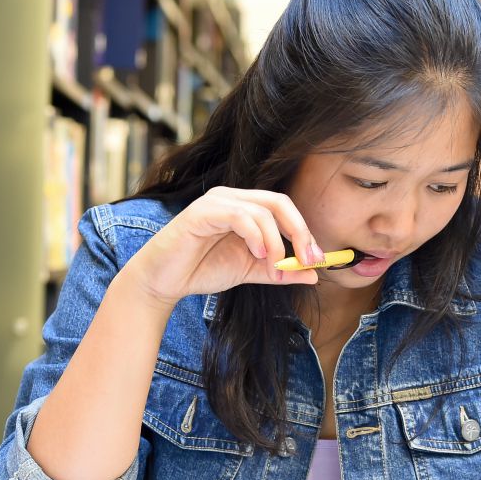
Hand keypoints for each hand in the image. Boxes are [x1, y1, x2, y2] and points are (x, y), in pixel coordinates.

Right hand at [123, 187, 323, 305]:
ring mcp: (216, 201)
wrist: (163, 281)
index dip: (304, 232)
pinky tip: (256, 254)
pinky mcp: (201, 212)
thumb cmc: (202, 270)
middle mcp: (232, 198)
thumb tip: (313, 275)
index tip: (317, 260)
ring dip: (276, 242)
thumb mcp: (250, 272)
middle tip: (309, 260)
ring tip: (274, 267)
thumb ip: (279, 272)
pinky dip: (254, 234)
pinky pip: (238, 215)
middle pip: (279, 202)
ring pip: (261, 210)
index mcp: (245, 207)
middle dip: (299, 232)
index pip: (284, 209)